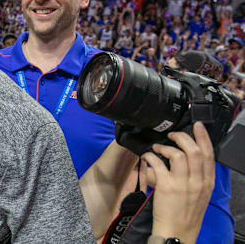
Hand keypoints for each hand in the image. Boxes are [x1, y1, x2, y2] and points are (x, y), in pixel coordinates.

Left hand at [143, 122, 214, 243]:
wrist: (177, 231)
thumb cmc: (186, 212)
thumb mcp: (201, 193)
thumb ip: (198, 175)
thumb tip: (189, 156)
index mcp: (207, 182)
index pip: (208, 154)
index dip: (203, 137)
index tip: (197, 126)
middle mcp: (196, 182)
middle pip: (193, 151)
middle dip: (182, 137)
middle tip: (172, 135)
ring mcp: (181, 184)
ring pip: (177, 155)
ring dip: (165, 147)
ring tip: (158, 148)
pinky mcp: (165, 187)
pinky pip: (158, 164)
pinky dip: (151, 157)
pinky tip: (148, 157)